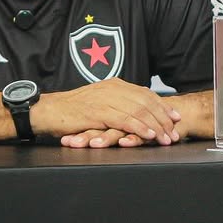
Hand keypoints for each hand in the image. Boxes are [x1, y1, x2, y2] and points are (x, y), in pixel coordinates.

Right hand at [32, 78, 181, 145]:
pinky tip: (149, 135)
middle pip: (146, 102)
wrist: (47, 111)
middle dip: (163, 118)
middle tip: (175, 131)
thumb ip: (116, 104)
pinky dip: (140, 128)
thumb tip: (136, 112)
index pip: (145, 94)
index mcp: (115, 85)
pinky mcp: (98, 112)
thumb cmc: (71, 111)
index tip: (175, 116)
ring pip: (139, 111)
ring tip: (166, 138)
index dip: (162, 105)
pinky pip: (124, 120)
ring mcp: (105, 99)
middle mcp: (113, 89)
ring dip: (156, 125)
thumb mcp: (98, 103)